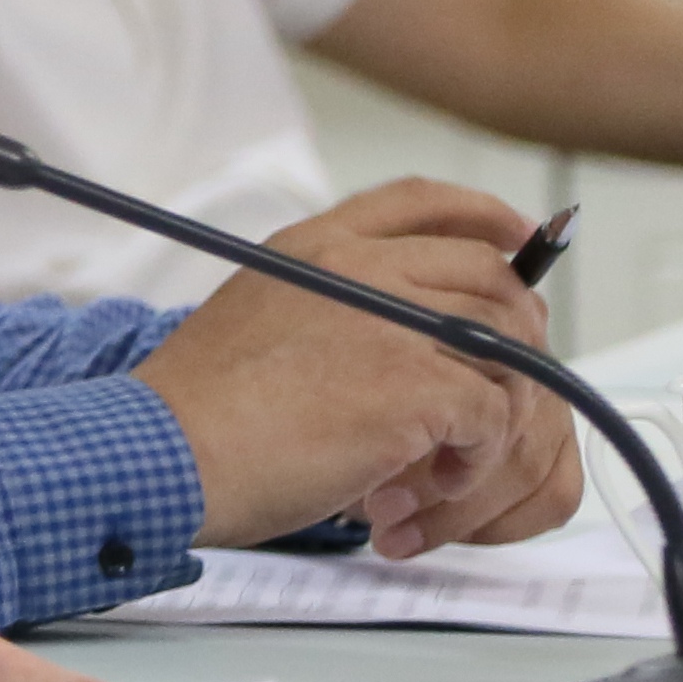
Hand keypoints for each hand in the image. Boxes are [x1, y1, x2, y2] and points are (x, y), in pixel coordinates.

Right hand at [141, 177, 572, 549]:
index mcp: (317, 248)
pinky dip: (481, 458)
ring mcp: (394, 324)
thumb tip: (401, 337)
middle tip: (505, 387)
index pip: (421, 200)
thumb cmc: (197, 410)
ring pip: (509, 350)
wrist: (164, 452)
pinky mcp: (415, 387)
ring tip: (455, 456)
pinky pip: (496, 416)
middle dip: (518, 334)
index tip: (519, 237)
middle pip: (490, 278)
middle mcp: (360, 270)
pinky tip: (438, 480)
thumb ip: (328, 305)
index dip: (484, 215)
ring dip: (500, 410)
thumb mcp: (257, 316)